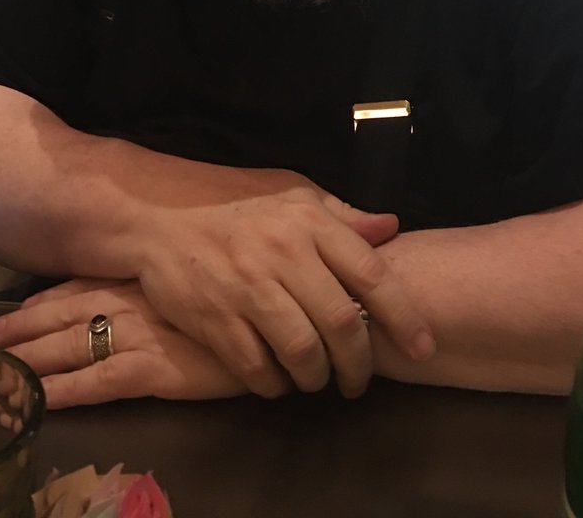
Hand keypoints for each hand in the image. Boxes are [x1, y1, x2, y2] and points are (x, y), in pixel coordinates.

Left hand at [0, 279, 247, 407]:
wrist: (281, 306)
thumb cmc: (250, 281)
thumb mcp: (211, 268)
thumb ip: (182, 270)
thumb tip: (165, 271)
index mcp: (142, 274)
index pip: (81, 284)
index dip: (43, 300)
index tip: (10, 310)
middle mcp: (132, 297)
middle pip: (64, 313)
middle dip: (22, 329)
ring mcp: (139, 331)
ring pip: (70, 346)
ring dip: (28, 361)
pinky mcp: (153, 368)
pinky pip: (97, 383)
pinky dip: (63, 392)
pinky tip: (37, 403)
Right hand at [127, 164, 434, 399]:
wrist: (159, 218)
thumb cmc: (236, 209)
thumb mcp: (292, 197)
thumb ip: (342, 217)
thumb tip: (390, 228)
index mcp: (309, 223)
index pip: (371, 274)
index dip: (404, 317)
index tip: (424, 347)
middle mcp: (283, 254)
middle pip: (342, 325)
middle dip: (359, 364)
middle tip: (358, 379)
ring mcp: (248, 289)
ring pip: (303, 353)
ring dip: (317, 378)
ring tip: (317, 379)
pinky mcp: (216, 320)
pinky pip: (259, 369)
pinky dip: (275, 384)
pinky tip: (277, 378)